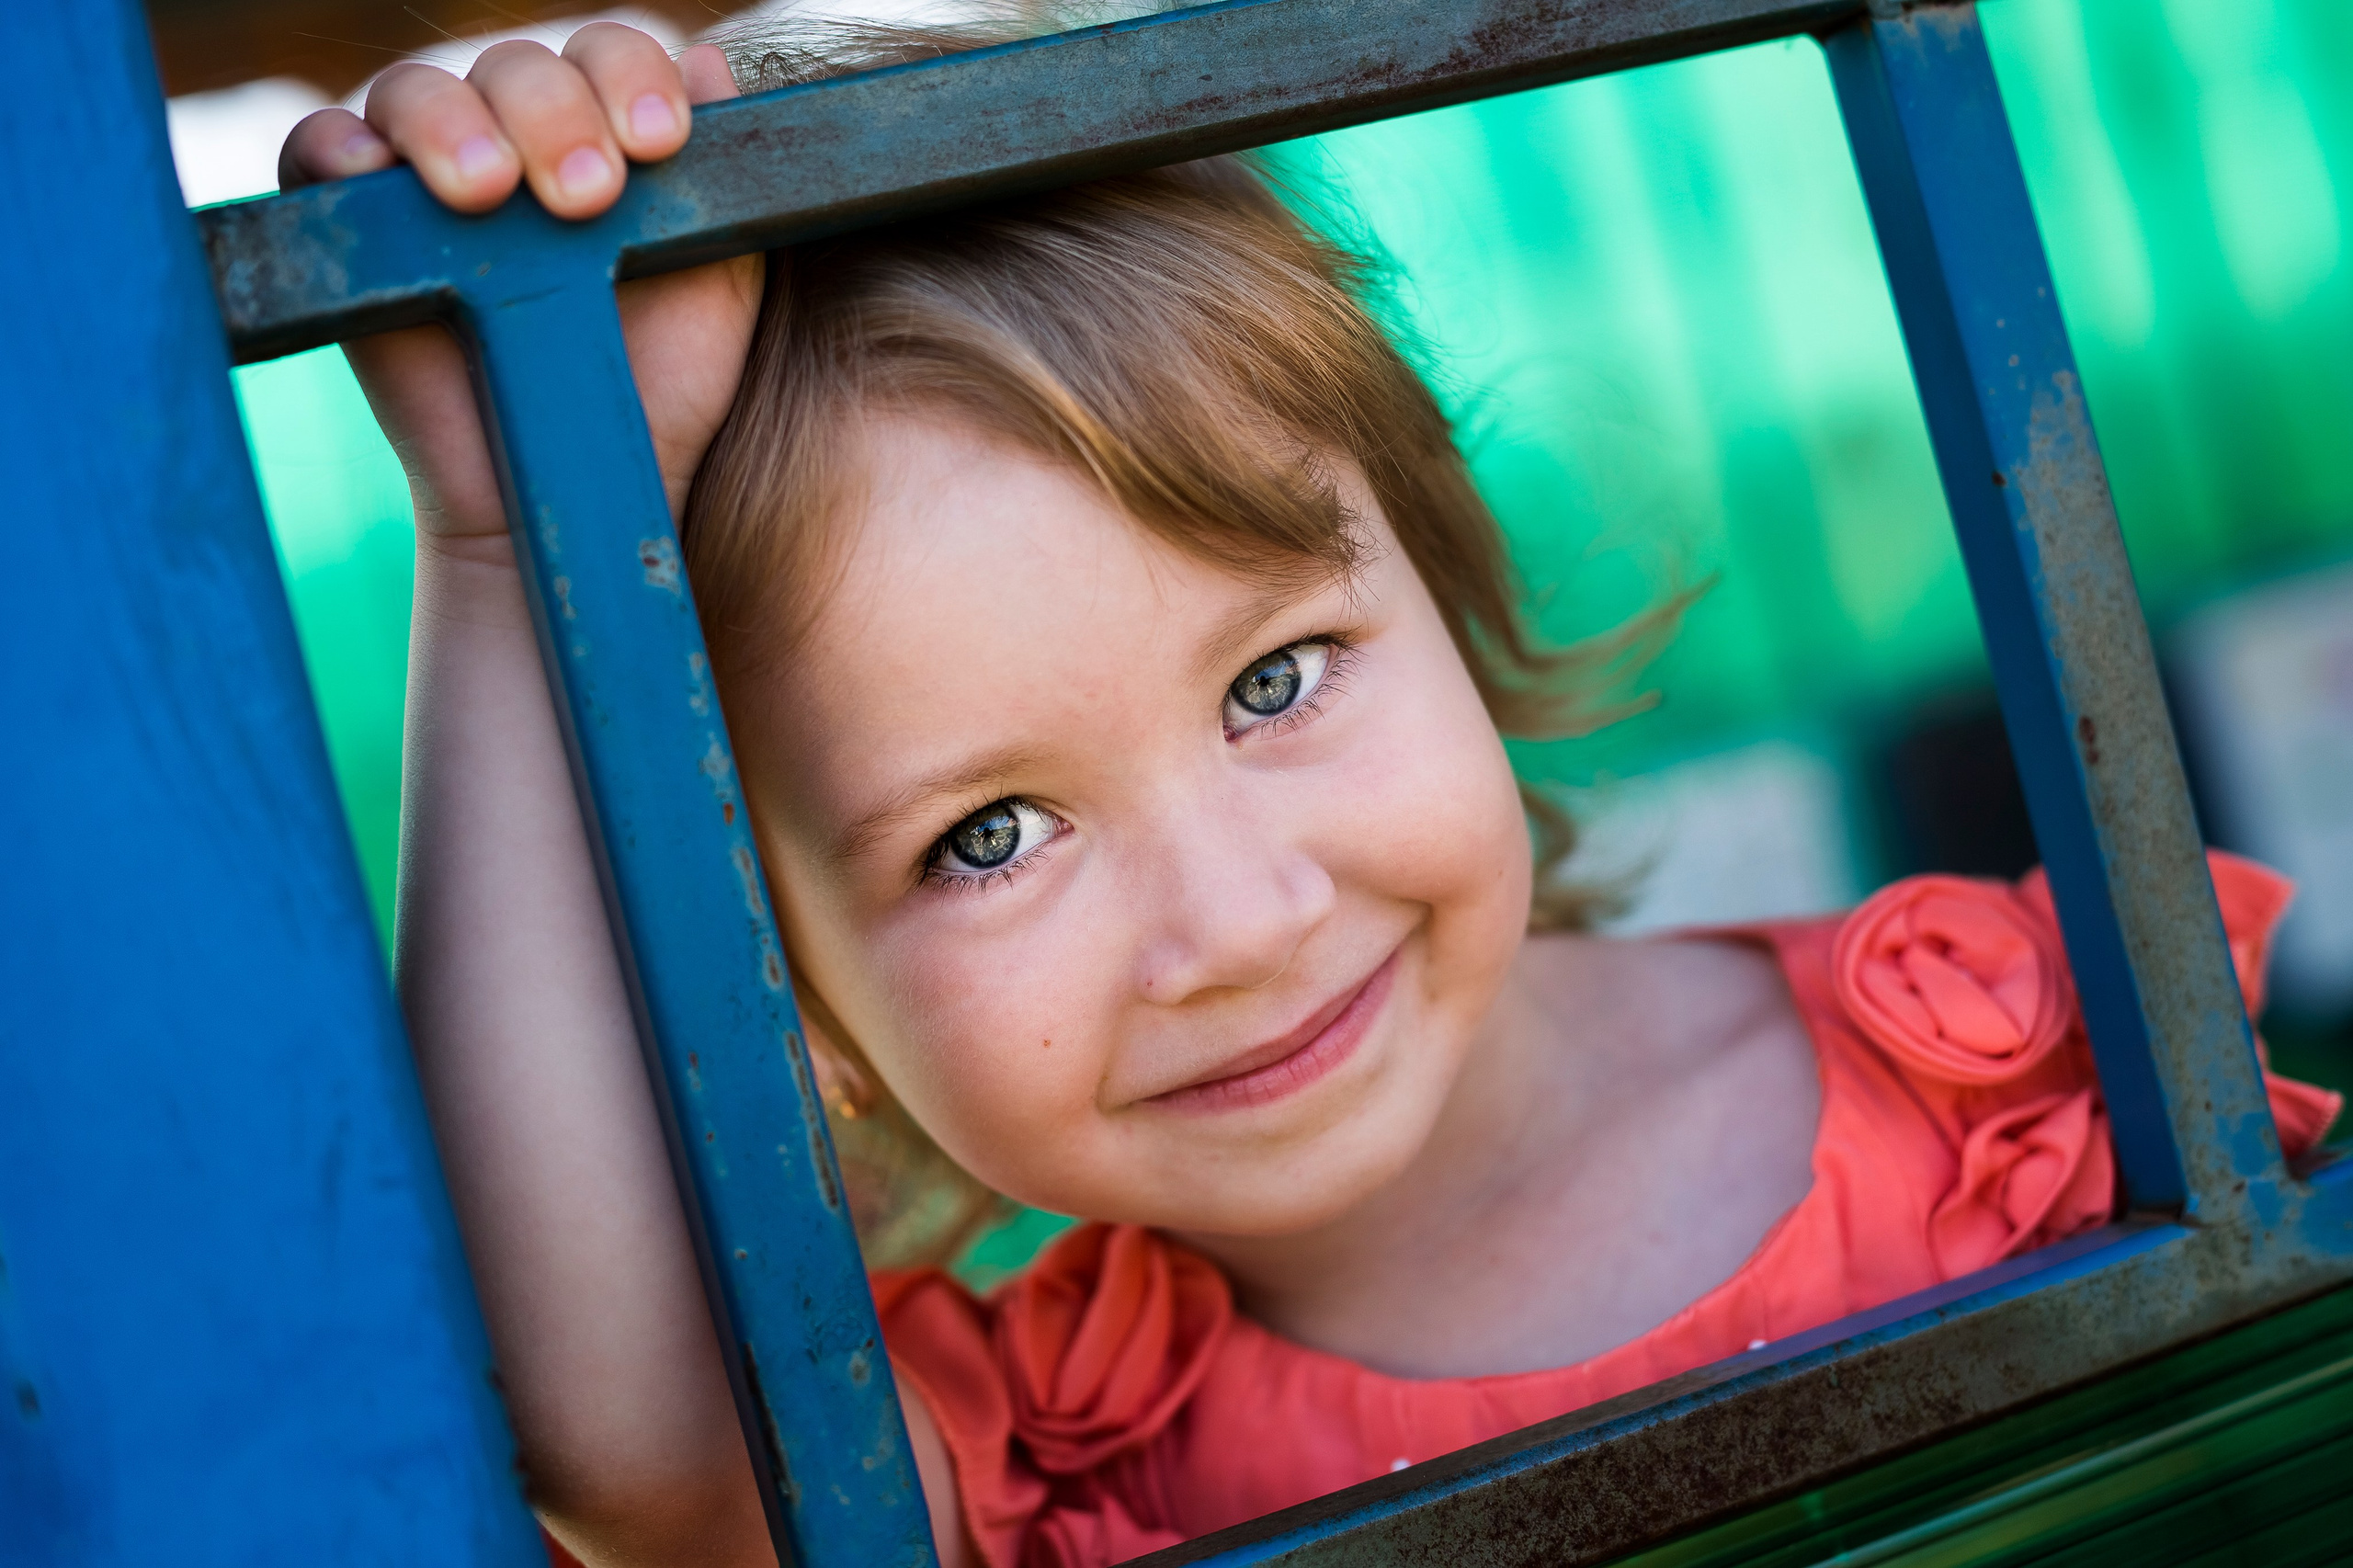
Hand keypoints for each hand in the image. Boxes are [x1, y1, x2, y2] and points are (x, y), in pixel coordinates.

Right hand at [279, 28, 763, 548]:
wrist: (573, 482)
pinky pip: (317, 148)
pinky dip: (339, 145)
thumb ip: (724, 183)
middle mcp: (510, 135)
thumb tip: (716, 65)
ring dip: (454, 125)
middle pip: (517, 65)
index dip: (630, 74)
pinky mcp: (350, 226)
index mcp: (599, 132)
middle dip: (554, 112)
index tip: (660, 140)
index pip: (606, 55)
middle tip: (585, 196)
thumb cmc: (647, 388)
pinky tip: (376, 175)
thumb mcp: (713, 282)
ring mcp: (423, 174)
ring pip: (418, 90)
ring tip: (490, 194)